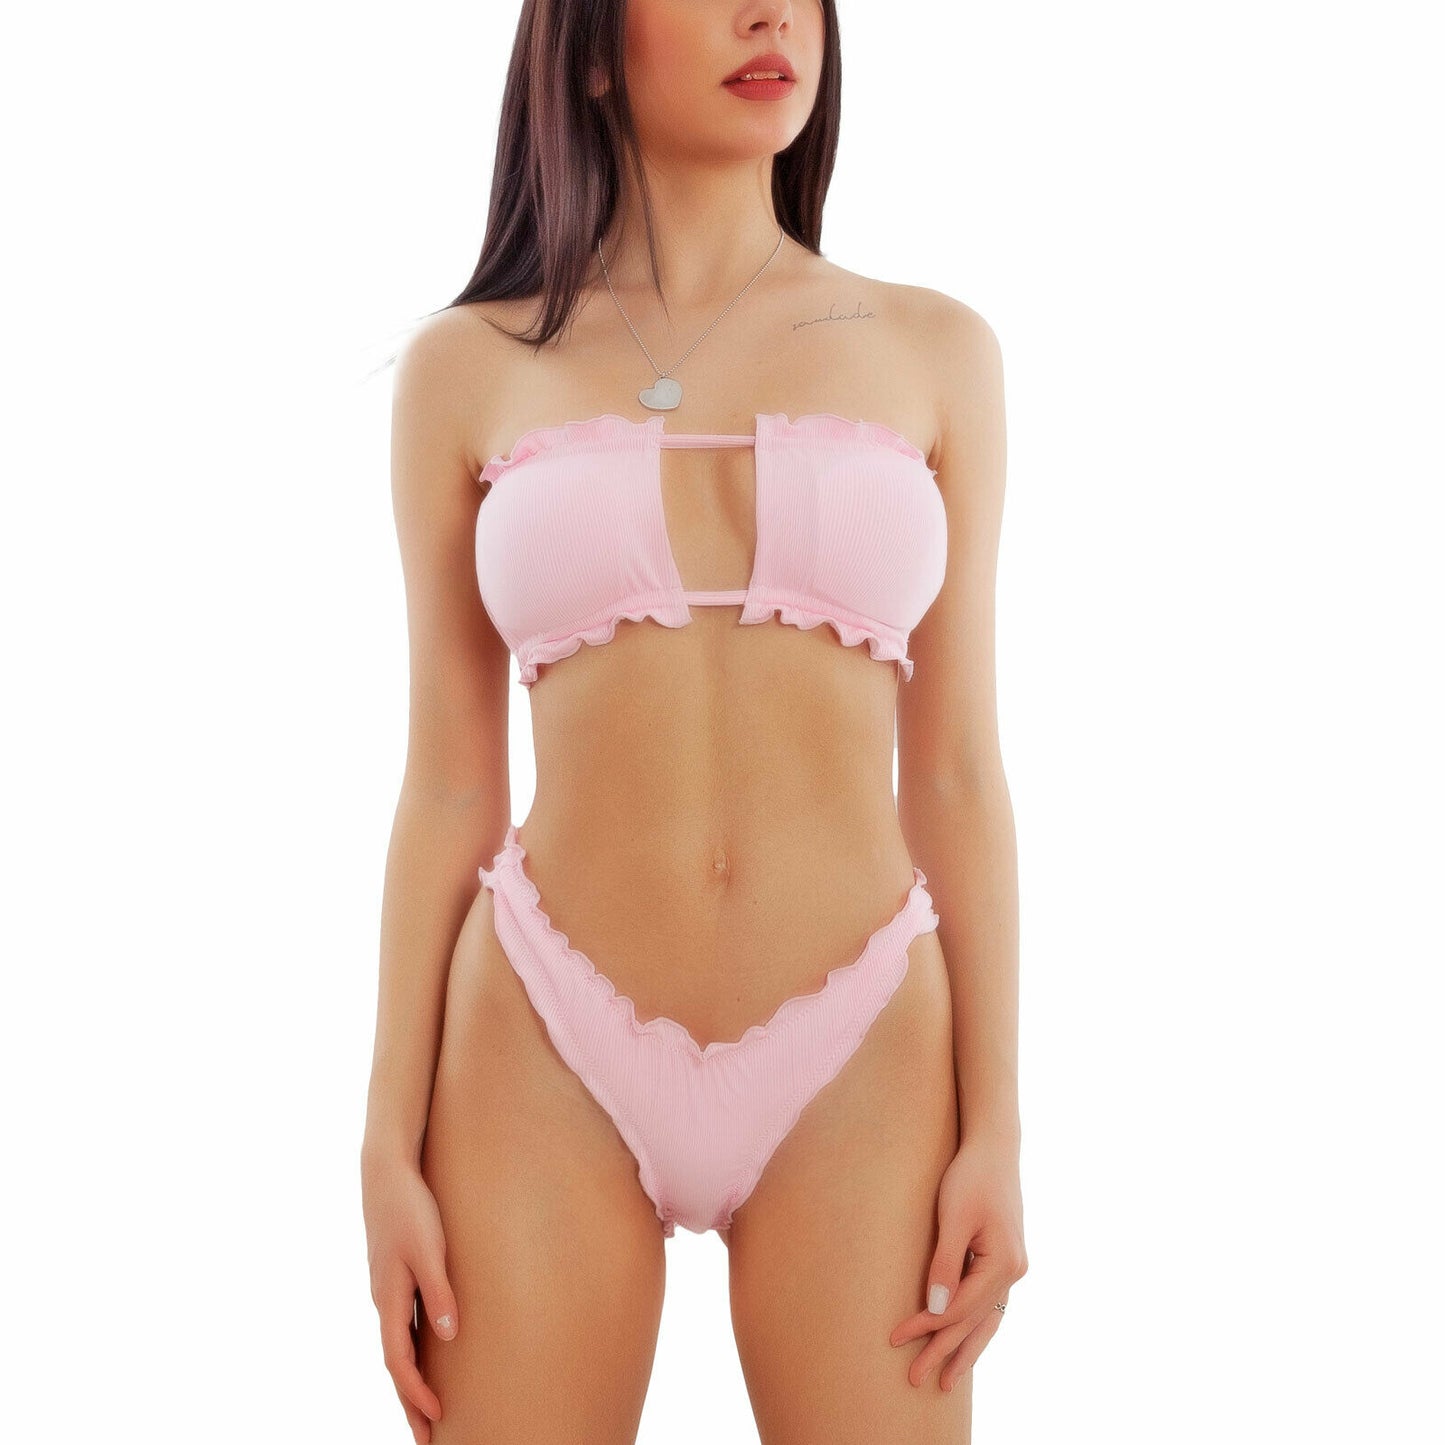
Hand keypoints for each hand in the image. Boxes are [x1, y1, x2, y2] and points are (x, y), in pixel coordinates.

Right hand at [361, 1151, 459, 1443]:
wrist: (386, 1171)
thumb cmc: (410, 1207)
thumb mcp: (429, 1248)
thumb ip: (439, 1290)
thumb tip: (448, 1336)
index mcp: (389, 1298)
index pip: (399, 1360)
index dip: (416, 1392)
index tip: (437, 1417)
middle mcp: (384, 1300)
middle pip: (395, 1363)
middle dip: (409, 1402)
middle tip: (427, 1439)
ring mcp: (387, 1288)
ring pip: (397, 1346)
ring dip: (410, 1381)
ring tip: (427, 1409)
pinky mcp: (395, 1276)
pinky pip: (402, 1326)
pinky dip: (410, 1352)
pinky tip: (427, 1356)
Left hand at [888, 1131, 1026, 1391]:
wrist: (994, 1147)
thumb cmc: (970, 1176)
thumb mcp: (954, 1218)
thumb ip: (945, 1264)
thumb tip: (935, 1308)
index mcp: (1004, 1263)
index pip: (959, 1307)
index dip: (927, 1325)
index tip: (897, 1338)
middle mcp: (1014, 1271)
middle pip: (973, 1321)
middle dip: (943, 1350)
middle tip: (914, 1380)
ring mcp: (1012, 1268)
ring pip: (986, 1320)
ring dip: (964, 1349)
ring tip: (946, 1382)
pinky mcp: (1003, 1260)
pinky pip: (989, 1304)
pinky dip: (976, 1327)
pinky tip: (965, 1344)